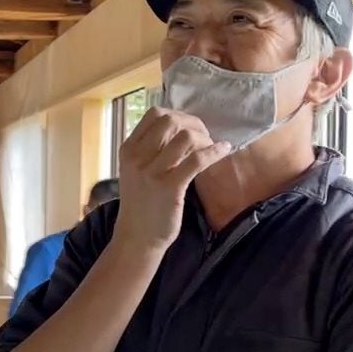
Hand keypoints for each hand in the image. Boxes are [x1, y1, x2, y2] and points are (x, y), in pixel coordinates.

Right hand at [114, 108, 230, 250]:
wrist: (137, 237)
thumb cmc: (141, 203)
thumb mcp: (137, 171)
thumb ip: (151, 150)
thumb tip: (182, 129)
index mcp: (128, 149)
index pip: (154, 114)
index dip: (178, 115)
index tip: (190, 128)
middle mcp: (137, 157)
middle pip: (170, 120)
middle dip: (193, 124)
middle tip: (204, 137)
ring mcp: (152, 172)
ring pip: (185, 137)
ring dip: (205, 139)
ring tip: (212, 148)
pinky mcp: (169, 187)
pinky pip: (197, 160)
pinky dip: (214, 152)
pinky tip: (224, 151)